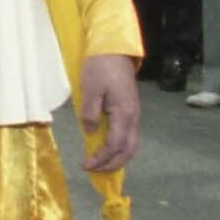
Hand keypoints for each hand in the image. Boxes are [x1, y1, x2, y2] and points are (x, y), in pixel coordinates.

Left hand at [78, 54, 141, 171]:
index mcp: (124, 114)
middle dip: (111, 165)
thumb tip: (91, 133)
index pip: (115, 146)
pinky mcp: (130, 109)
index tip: (85, 165)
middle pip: (128, 151)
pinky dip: (119, 148)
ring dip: (116, 158)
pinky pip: (128, 136)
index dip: (101, 159)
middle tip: (93, 170)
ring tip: (99, 164)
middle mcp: (133, 117)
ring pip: (131, 145)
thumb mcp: (90, 89)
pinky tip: (106, 148)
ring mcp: (134, 114)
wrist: (114, 48)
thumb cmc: (100, 66)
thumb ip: (90, 113)